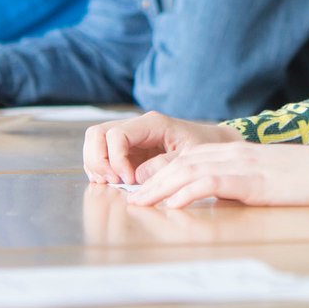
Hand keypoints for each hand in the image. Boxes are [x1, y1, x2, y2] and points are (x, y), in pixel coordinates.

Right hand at [81, 112, 241, 183]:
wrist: (213, 145)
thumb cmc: (205, 148)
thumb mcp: (190, 157)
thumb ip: (164, 165)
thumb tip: (136, 176)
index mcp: (152, 124)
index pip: (116, 134)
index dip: (115, 159)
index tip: (129, 180)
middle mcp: (137, 127)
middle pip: (97, 134)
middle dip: (98, 160)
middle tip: (113, 182)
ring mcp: (130, 138)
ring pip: (95, 142)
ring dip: (96, 165)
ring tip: (112, 183)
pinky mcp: (128, 150)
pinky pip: (102, 154)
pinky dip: (101, 169)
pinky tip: (114, 182)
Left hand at [128, 140, 308, 208]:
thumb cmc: (303, 180)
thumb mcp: (262, 182)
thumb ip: (237, 187)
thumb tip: (217, 203)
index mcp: (232, 151)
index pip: (186, 159)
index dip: (160, 173)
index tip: (141, 190)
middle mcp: (230, 151)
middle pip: (179, 163)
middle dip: (151, 180)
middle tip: (130, 199)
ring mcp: (239, 162)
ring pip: (187, 170)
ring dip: (159, 187)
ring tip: (140, 203)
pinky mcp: (249, 178)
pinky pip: (209, 183)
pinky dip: (185, 194)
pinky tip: (171, 205)